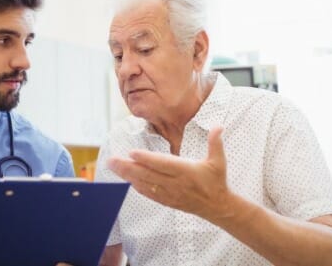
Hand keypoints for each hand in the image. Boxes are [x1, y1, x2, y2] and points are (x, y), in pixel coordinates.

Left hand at [107, 126, 232, 220]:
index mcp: (187, 171)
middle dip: (128, 167)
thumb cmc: (216, 181)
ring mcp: (170, 193)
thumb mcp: (219, 161)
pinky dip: (136, 186)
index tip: (132, 153)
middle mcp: (176, 183)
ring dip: (128, 176)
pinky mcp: (167, 201)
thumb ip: (215, 142)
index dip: (147, 159)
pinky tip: (126, 180)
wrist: (217, 206)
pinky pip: (149, 193)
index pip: (163, 164)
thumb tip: (218, 125)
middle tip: (112, 160)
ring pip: (145, 184)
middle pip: (148, 175)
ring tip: (113, 167)